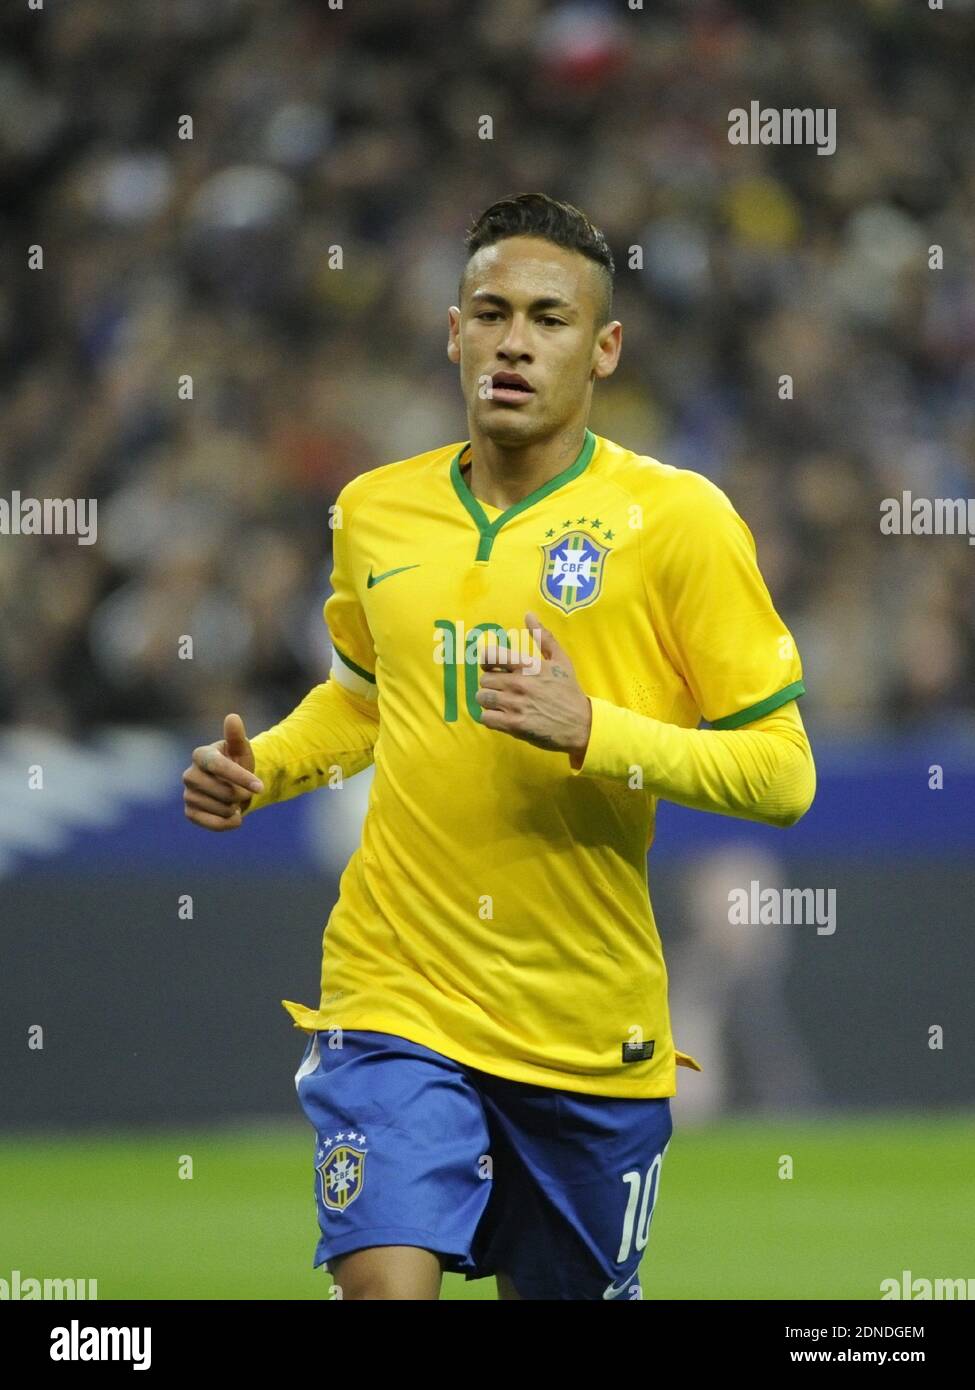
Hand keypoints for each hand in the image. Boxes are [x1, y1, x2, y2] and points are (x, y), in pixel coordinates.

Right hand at [182, 713, 263, 830]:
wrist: (233, 785)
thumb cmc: (238, 762)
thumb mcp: (241, 749)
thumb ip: (237, 736)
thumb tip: (233, 717)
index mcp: (201, 755)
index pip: (218, 766)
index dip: (241, 778)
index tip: (260, 787)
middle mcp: (189, 775)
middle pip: (223, 792)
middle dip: (242, 794)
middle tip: (245, 791)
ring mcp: (188, 795)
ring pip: (221, 809)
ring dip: (236, 807)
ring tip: (235, 800)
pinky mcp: (190, 813)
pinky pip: (214, 824)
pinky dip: (230, 823)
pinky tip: (233, 815)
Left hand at [476, 610, 591, 765]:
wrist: (581, 724)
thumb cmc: (569, 691)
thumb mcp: (561, 660)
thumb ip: (544, 637)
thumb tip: (529, 614)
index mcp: (528, 666)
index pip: (490, 656)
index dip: (486, 661)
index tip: (493, 667)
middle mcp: (519, 683)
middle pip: (484, 680)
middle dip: (490, 685)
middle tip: (502, 690)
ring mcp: (516, 705)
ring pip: (482, 698)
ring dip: (488, 701)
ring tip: (501, 704)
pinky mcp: (514, 725)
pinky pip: (486, 718)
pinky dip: (490, 718)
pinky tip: (501, 716)